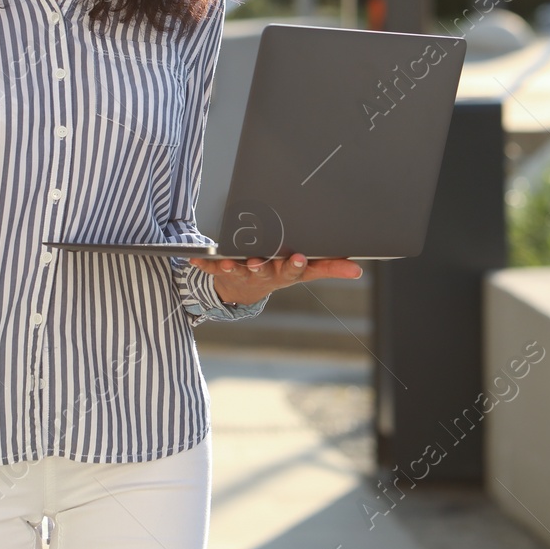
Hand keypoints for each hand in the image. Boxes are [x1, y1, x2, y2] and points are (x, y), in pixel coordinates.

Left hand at [186, 252, 361, 306]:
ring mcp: (241, 273)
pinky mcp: (220, 271)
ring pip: (238, 269)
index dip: (295, 265)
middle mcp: (263, 273)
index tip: (298, 257)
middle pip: (264, 269)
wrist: (245, 291)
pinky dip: (201, 263)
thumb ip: (330, 267)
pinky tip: (192, 257)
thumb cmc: (280, 272)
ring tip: (227, 261)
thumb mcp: (305, 272)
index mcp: (284, 272)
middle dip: (262, 265)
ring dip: (232, 266)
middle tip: (260, 261)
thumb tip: (358, 269)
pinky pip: (209, 267)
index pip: (293, 270)